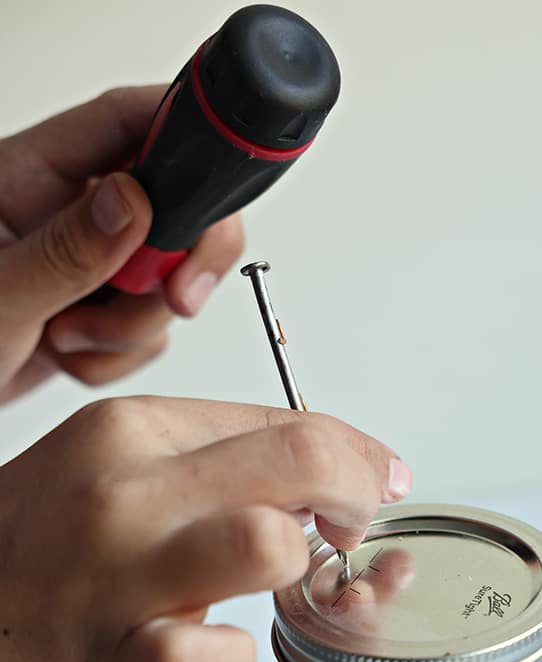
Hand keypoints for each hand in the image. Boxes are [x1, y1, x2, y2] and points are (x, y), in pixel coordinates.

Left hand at [0, 88, 243, 403]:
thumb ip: (68, 249)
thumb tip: (133, 202)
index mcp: (29, 174)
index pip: (125, 121)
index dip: (181, 139)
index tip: (209, 195)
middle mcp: (64, 209)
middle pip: (170, 203)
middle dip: (181, 260)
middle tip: (175, 297)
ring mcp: (84, 261)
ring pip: (165, 277)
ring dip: (134, 326)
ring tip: (67, 339)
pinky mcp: (95, 308)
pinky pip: (150, 328)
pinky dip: (120, 356)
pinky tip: (69, 358)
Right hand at [0, 396, 412, 661]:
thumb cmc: (41, 545)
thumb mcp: (113, 461)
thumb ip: (217, 453)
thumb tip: (331, 464)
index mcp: (133, 429)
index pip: (290, 421)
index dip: (356, 457)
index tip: (372, 484)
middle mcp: (128, 491)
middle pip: (302, 460)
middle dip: (358, 493)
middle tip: (352, 527)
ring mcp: (121, 577)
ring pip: (267, 544)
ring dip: (297, 568)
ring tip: (278, 587)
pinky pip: (213, 661)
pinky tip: (213, 654)